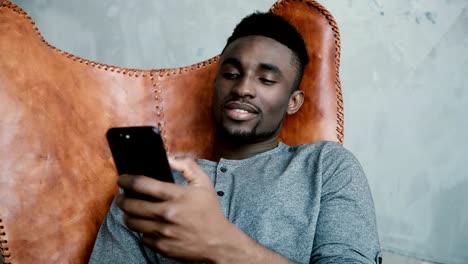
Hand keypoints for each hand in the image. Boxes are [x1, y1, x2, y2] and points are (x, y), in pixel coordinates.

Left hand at [116, 156, 235, 261]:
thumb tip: (169, 158)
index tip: (122, 179)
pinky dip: (142, 230)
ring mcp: (163, 232)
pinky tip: (147, 225)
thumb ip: (187, 166)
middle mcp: (167, 214)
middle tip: (122, 196)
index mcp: (177, 196)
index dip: (126, 180)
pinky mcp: (162, 246)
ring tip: (131, 211)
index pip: (142, 184)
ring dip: (128, 215)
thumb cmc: (210, 211)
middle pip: (131, 205)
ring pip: (132, 222)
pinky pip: (142, 237)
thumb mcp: (204, 183)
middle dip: (122, 199)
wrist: (218, 241)